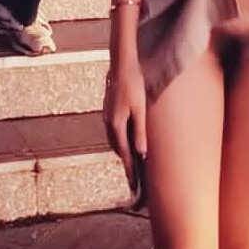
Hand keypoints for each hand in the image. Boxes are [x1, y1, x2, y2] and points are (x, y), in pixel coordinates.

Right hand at [103, 61, 146, 191]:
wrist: (121, 65)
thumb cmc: (133, 85)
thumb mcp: (140, 109)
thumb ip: (140, 132)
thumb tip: (142, 152)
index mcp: (116, 124)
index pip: (123, 153)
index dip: (129, 168)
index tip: (133, 183)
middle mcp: (109, 123)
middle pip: (117, 148)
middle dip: (125, 162)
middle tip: (135, 176)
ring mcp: (107, 116)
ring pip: (114, 140)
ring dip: (122, 150)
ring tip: (133, 161)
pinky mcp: (108, 111)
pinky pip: (114, 131)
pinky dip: (120, 139)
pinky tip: (128, 140)